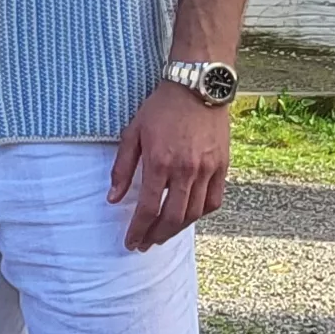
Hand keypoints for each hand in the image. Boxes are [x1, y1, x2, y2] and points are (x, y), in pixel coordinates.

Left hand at [108, 81, 231, 249]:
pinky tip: (188, 217)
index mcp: (159, 163)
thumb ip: (122, 168)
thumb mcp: (133, 133)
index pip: (147, 208)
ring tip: (163, 234)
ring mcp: (206, 170)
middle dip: (156, 236)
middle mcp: (185, 171)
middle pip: (171, 218)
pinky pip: (213, 201)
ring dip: (177, 230)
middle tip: (145, 244)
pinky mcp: (222, 166)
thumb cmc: (161, 109)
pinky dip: (200, 214)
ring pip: (193, 213)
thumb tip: (112, 198)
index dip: (138, 230)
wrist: (196, 88)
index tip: (131, 242)